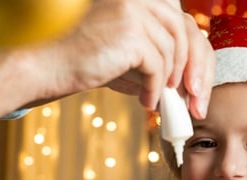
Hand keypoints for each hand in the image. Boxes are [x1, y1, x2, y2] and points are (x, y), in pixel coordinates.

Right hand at [45, 0, 213, 117]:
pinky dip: (156, 88)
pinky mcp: (130, 32)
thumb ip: (158, 54)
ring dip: (170, 81)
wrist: (48, 65)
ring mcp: (134, 9)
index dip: (196, 54)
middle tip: (195, 103)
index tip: (198, 86)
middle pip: (186, 32)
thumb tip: (191, 78)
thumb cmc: (85, 60)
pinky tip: (146, 102)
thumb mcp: (128, 52)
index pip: (183, 21)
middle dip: (194, 70)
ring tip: (160, 101)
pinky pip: (158, 65)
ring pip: (173, 51)